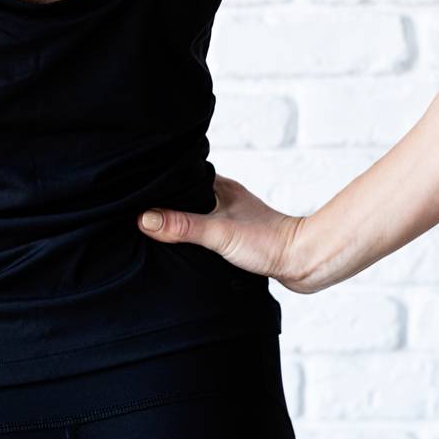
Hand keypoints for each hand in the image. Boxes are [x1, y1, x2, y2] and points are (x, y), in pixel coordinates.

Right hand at [136, 173, 311, 292]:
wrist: (303, 263)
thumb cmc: (268, 243)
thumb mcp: (218, 233)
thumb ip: (182, 226)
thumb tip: (145, 218)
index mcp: (219, 186)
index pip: (180, 176)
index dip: (159, 181)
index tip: (135, 187)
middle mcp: (224, 197)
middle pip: (186, 194)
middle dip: (166, 200)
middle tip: (139, 208)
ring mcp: (231, 215)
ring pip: (197, 211)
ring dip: (181, 218)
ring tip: (156, 228)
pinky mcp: (237, 235)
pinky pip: (207, 228)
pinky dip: (194, 233)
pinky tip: (185, 246)